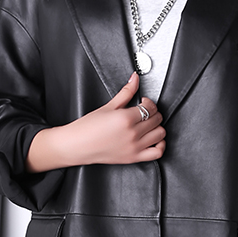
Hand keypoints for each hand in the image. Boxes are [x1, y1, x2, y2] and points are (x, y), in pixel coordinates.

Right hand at [26, 73, 165, 171]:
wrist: (77, 145)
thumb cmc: (88, 128)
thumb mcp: (108, 106)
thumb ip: (126, 92)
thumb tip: (135, 79)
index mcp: (125, 118)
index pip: (149, 107)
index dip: (148, 102)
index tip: (143, 102)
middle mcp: (132, 134)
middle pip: (156, 119)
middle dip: (152, 113)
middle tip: (144, 112)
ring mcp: (134, 147)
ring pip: (160, 134)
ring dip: (157, 127)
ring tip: (147, 124)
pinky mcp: (134, 157)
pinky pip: (157, 152)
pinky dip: (160, 145)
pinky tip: (153, 139)